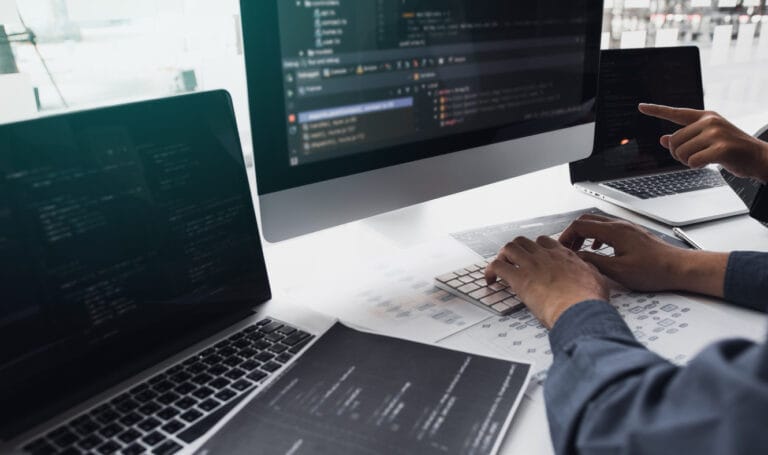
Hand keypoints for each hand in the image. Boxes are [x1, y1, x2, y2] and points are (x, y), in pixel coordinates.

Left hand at [484, 236, 609, 328]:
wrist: (580, 309)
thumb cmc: (589, 300)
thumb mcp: (597, 279)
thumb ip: (589, 272)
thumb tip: (590, 272)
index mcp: (563, 256)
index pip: (545, 242)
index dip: (536, 248)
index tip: (533, 256)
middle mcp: (546, 256)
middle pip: (523, 241)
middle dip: (515, 249)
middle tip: (512, 261)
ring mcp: (531, 265)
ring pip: (509, 248)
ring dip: (501, 256)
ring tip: (500, 267)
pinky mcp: (519, 279)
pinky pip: (497, 266)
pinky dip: (490, 271)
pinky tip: (490, 279)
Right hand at [559, 214, 728, 296]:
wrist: (679, 268)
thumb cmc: (654, 270)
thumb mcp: (618, 270)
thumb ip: (593, 262)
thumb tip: (576, 258)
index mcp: (614, 231)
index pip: (580, 225)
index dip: (566, 236)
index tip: (560, 248)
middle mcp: (620, 225)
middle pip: (587, 220)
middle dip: (573, 233)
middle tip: (567, 249)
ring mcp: (627, 228)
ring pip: (597, 223)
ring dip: (584, 234)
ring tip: (579, 250)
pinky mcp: (633, 234)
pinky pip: (608, 229)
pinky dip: (596, 236)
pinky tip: (598, 248)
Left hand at [638, 104, 767, 181]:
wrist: (760, 158)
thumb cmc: (732, 149)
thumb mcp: (708, 139)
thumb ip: (686, 138)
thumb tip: (663, 139)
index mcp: (705, 117)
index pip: (676, 113)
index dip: (656, 110)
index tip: (641, 106)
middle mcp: (709, 121)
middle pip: (673, 141)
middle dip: (679, 154)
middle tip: (695, 157)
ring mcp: (716, 133)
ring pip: (681, 152)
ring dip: (687, 161)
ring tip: (704, 159)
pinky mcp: (721, 147)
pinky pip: (692, 161)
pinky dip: (696, 166)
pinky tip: (709, 163)